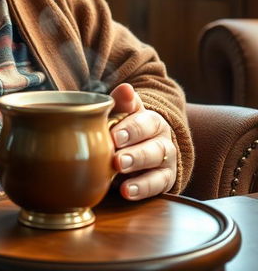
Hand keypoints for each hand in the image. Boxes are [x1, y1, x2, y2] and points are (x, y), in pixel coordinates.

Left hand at [110, 83, 176, 200]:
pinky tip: (127, 191)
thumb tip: (125, 88)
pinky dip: (142, 189)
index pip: (146, 122)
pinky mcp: (164, 180)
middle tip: (116, 160)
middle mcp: (163, 140)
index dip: (131, 129)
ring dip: (139, 172)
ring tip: (121, 177)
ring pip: (157, 166)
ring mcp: (166, 161)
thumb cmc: (125, 126)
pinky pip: (157, 185)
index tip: (114, 136)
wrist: (140, 145)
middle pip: (154, 147)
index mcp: (152, 120)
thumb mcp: (122, 113)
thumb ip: (122, 102)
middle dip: (135, 154)